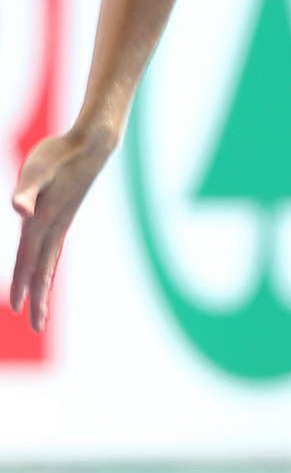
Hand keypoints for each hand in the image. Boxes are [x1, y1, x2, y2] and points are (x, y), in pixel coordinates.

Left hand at [9, 127, 113, 333]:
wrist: (91, 146)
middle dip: (37, 298)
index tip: (17, 310)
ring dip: (42, 286)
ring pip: (49, 262)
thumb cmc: (58, 153)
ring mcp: (61, 223)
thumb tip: (20, 210)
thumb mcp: (35, 170)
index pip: (28, 259)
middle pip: (42, 269)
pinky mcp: (63, 217)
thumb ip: (26, 191)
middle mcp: (53, 226)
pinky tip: (43, 270)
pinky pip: (53, 250)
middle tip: (34, 326)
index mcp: (43, 220)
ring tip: (37, 307)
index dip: (22, 284)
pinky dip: (47, 266)